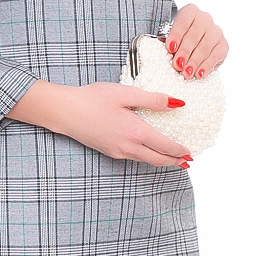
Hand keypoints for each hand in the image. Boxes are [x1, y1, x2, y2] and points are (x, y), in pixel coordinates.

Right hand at [7, 80, 192, 168]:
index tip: (189, 153)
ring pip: (145, 160)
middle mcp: (128, 146)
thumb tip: (177, 104)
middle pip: (157, 160)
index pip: (165, 146)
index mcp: (136, 132)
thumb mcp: (126, 93)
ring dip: (160, 161)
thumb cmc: (92, 99)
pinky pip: (133, 158)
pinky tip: (147, 152)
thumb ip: (153, 100)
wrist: (65, 111)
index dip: (179, 151)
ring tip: (171, 159)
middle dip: (173, 162)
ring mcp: (118, 151)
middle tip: (186, 162)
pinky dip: (146, 158)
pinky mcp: (109, 151)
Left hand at [166, 4, 227, 78]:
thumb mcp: (169, 35)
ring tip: (186, 73)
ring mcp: (216, 31)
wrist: (193, 43)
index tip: (170, 48)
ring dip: (195, 61)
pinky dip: (207, 66)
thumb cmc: (178, 38)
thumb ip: (166, 39)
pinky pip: (216, 55)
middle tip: (177, 65)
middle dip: (185, 52)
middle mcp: (205, 19)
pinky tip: (199, 74)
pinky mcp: (223, 45)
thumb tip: (165, 47)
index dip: (176, 35)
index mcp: (190, 11)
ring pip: (205, 46)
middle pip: (194, 36)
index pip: (183, 22)